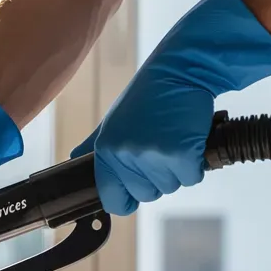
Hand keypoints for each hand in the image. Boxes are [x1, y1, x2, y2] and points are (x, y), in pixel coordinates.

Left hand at [72, 0, 270, 215]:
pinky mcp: (181, 153)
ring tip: (174, 139)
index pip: (112, 199)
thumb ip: (93, 146)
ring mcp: (153, 156)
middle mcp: (125, 156)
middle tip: (161, 147)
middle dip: (157, 178)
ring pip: (170, 186)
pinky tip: (188, 139)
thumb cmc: (148, 98)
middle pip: (146, 195)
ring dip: (177, 169)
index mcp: (106, 151)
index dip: (126, 197)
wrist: (180, 71)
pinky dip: (195, 164)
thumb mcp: (111, 122)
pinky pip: (190, 178)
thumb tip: (74, 161)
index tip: (135, 189)